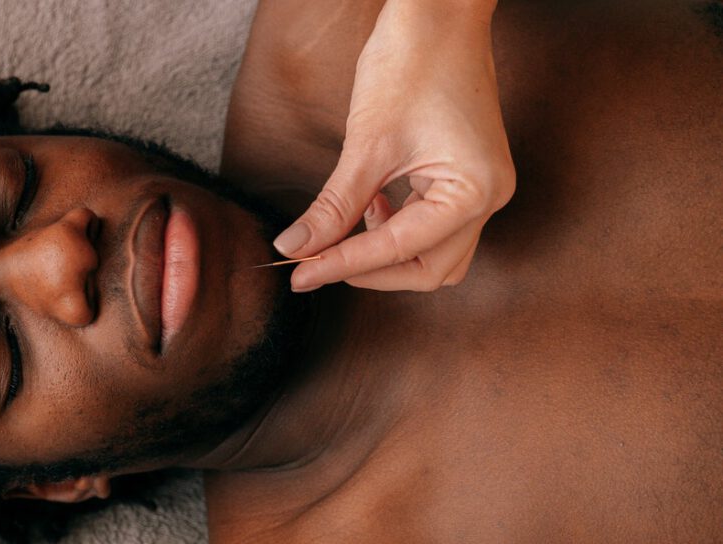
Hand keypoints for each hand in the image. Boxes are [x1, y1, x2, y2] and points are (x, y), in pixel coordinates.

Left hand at [273, 0, 514, 291]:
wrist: (439, 14)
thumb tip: (295, 247)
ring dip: (386, 253)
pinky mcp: (467, 178)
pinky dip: (397, 229)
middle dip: (370, 271)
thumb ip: (334, 206)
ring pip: (433, 254)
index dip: (343, 265)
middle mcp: (489, 198)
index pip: (400, 250)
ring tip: (345, 225)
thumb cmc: (411, 64)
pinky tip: (369, 205)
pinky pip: (433, 226)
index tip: (299, 275)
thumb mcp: (366, 145)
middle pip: (428, 270)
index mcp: (474, 191)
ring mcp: (482, 189)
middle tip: (315, 262)